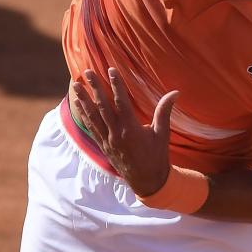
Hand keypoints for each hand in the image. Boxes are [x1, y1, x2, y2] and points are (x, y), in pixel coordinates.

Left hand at [72, 67, 178, 196]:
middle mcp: (116, 134)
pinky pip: (91, 128)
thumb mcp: (162, 134)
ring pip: (93, 116)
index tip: (111, 70)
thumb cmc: (157, 156)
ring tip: (76, 86)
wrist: (147, 181)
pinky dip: (84, 115)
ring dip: (84, 100)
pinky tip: (78, 105)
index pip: (121, 102)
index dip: (116, 85)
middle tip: (87, 72)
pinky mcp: (103, 146)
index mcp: (131, 129)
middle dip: (95, 88)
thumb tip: (175, 92)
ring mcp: (107, 140)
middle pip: (103, 106)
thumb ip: (164, 112)